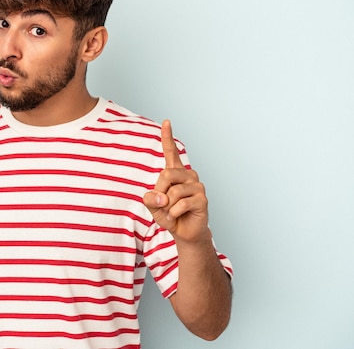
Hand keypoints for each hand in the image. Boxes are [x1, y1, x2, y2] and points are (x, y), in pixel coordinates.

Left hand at [143, 120, 209, 243]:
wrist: (184, 231)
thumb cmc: (168, 214)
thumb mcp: (153, 205)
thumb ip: (150, 198)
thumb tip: (159, 196)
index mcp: (176, 172)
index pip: (171, 152)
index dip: (168, 137)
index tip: (166, 122)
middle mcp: (188, 175)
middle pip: (167, 174)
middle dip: (159, 192)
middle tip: (160, 204)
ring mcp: (197, 186)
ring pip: (174, 192)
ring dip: (167, 206)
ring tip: (170, 212)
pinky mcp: (202, 199)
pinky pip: (180, 204)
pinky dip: (173, 213)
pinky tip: (176, 216)